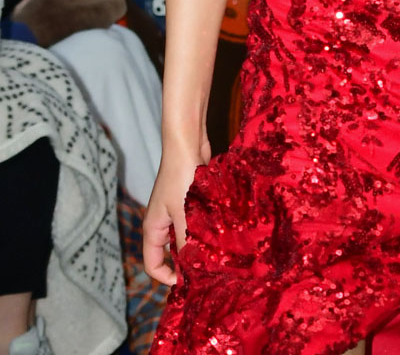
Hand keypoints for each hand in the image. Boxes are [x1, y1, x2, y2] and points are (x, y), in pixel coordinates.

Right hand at [143, 139, 209, 285]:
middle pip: (170, 253)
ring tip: (218, 252)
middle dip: (187, 262)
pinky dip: (206, 230)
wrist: (188, 143)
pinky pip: (196, 224)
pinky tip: (222, 233)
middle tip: (208, 269)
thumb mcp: (184, 215)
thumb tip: (193, 271)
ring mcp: (177, 211)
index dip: (167, 277)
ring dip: (199, 244)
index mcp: (153, 228)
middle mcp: (162, 222)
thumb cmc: (181, 177)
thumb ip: (186, 243)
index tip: (189, 282)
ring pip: (186, 238)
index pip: (153, 264)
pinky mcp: (191, 202)